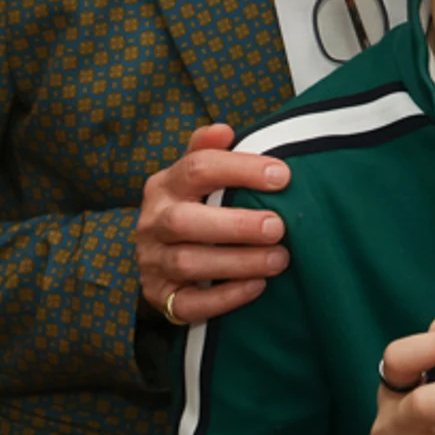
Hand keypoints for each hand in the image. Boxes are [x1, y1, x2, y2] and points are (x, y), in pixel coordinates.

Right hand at [136, 125, 291, 326]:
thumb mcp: (195, 175)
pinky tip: (257, 287)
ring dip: (239, 262)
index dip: (240, 170)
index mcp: (165, 185)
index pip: (197, 168)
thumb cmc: (193, 206)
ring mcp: (153, 261)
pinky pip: (188, 304)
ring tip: (279, 259)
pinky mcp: (160, 296)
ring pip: (188, 263)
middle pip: (185, 221)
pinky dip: (224, 297)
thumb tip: (224, 130)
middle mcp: (153, 222)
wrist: (159, 256)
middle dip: (236, 225)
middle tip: (278, 226)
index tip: (282, 176)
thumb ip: (208, 150)